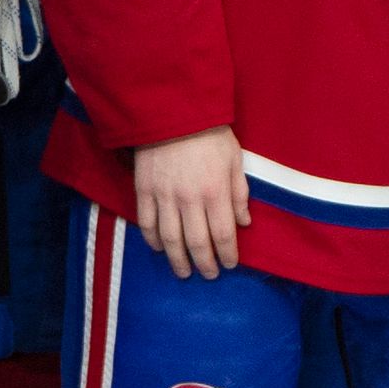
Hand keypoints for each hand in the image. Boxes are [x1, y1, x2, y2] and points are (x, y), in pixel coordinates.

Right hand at [133, 126, 248, 278]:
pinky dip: (153, 240)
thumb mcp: (234, 160)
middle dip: (205, 264)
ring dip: (178, 260)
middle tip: (209, 275)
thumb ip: (239, 193)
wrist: (172, 112)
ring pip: (170, 239)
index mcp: (216, 191)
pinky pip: (147, 223)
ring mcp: (164, 197)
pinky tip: (159, 249)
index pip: (223, 234)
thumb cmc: (210, 134)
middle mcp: (190, 200)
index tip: (230, 264)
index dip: (227, 254)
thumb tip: (244, 223)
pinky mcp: (144, 191)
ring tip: (184, 272)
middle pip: (197, 242)